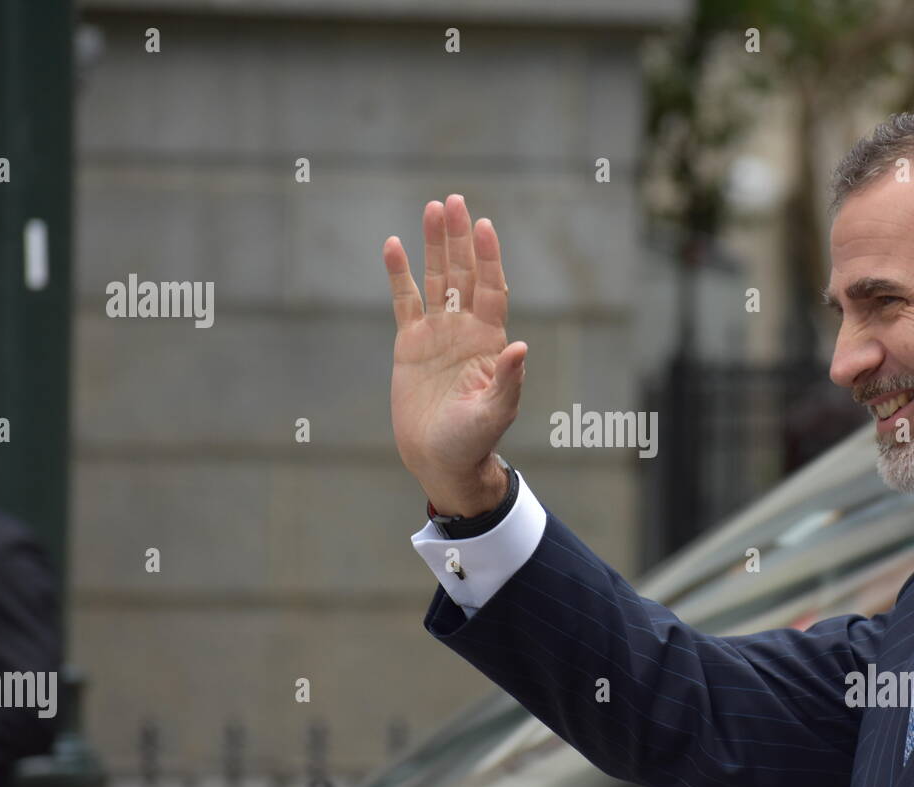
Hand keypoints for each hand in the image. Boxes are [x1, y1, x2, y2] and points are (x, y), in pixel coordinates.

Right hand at [384, 195, 525, 514]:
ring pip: (436, 278)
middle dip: (460, 238)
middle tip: (454, 200)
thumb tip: (520, 347)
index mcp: (490, 341)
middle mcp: (466, 329)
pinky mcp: (411, 343)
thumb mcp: (494, 413)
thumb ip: (507, 381)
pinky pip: (404, 301)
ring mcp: (438, 333)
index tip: (484, 225)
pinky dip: (399, 274)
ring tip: (432, 207)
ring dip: (434, 245)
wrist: (440, 458)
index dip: (489, 257)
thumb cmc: (473, 441)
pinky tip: (394, 245)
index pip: (491, 288)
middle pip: (464, 273)